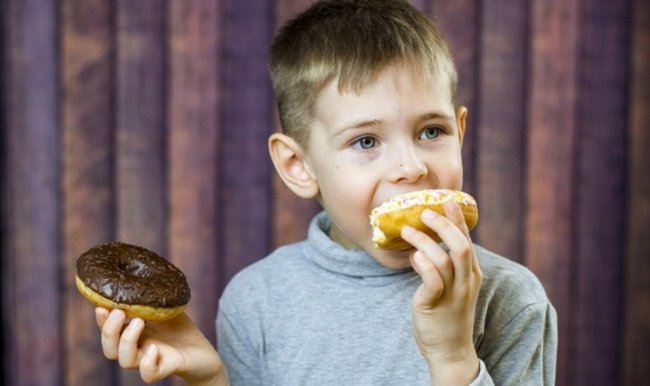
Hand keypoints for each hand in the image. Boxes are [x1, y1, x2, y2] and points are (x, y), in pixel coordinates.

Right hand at [96, 308, 227, 384]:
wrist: (203, 352)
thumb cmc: (180, 329)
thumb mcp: (165, 307)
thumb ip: (151, 296)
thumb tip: (141, 272)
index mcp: (133, 334)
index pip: (108, 330)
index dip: (101, 320)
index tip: (101, 305)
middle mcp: (137, 348)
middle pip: (109, 349)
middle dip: (108, 331)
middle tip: (119, 312)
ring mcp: (149, 359)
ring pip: (124, 361)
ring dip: (127, 341)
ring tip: (139, 322)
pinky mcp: (165, 368)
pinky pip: (148, 374)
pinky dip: (147, 363)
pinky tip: (155, 348)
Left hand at [400, 200, 481, 384]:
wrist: (449, 351)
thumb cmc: (447, 314)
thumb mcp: (452, 286)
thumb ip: (444, 265)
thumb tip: (424, 242)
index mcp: (471, 273)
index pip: (467, 240)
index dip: (457, 219)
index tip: (447, 200)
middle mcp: (466, 281)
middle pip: (461, 245)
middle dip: (444, 225)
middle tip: (425, 213)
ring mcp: (453, 293)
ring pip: (444, 259)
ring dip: (423, 241)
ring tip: (406, 231)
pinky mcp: (436, 303)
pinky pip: (431, 278)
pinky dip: (421, 263)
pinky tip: (412, 256)